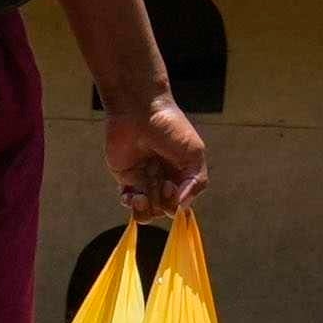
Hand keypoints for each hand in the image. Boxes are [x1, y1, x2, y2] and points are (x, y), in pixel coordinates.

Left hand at [101, 92, 208, 224]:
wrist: (140, 111)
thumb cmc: (171, 128)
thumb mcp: (194, 154)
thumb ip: (196, 182)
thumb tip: (183, 207)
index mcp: (183, 175)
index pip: (181, 203)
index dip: (176, 203)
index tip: (171, 186)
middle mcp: (165, 180)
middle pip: (163, 210)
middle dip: (161, 204)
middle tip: (160, 183)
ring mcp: (145, 180)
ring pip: (146, 211)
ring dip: (144, 210)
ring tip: (141, 196)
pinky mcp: (126, 177)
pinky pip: (128, 202)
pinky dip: (130, 204)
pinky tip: (132, 194)